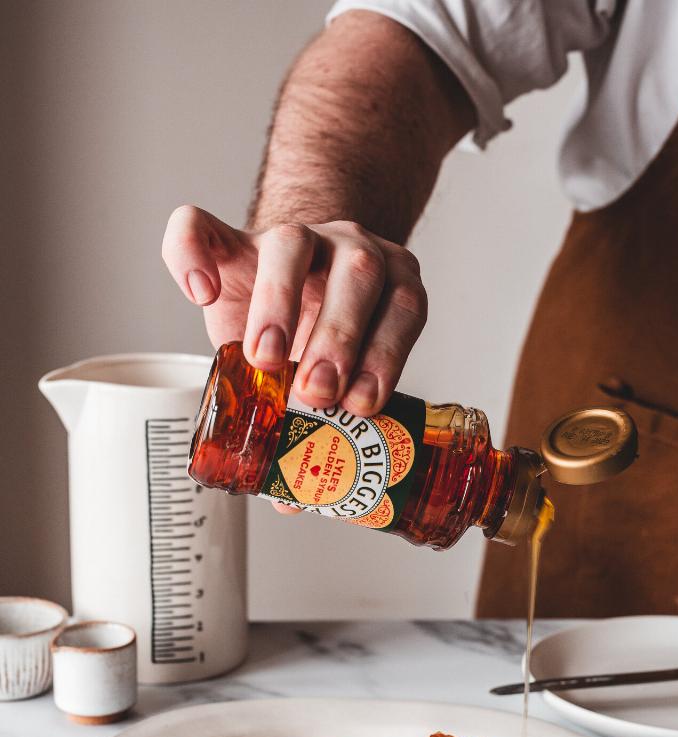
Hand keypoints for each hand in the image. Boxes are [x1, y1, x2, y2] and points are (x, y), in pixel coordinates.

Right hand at [162, 206, 426, 416]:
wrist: (287, 293)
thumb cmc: (315, 343)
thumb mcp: (336, 375)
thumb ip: (333, 414)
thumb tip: (304, 488)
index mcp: (391, 282)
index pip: (403, 306)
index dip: (388, 355)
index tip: (360, 403)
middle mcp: (350, 249)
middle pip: (357, 273)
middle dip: (339, 337)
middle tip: (317, 391)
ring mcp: (293, 238)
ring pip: (290, 245)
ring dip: (280, 302)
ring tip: (264, 359)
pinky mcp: (231, 240)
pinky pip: (201, 226)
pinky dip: (194, 255)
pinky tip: (201, 294)